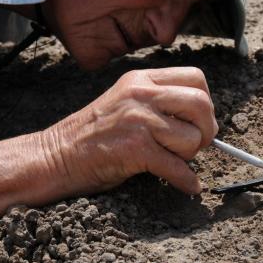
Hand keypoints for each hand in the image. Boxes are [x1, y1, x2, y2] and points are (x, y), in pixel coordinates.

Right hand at [43, 67, 218, 194]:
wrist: (55, 156)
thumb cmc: (93, 134)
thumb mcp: (126, 101)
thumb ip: (159, 101)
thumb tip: (204, 120)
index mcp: (141, 79)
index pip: (196, 77)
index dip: (205, 101)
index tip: (198, 121)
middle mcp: (141, 94)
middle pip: (201, 104)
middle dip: (206, 130)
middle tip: (195, 145)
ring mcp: (137, 120)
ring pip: (192, 137)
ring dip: (190, 156)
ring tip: (173, 160)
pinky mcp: (135, 149)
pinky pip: (177, 167)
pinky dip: (186, 182)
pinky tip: (186, 186)